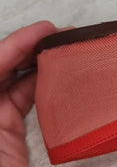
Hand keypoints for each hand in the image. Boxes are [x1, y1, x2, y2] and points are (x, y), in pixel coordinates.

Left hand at [0, 21, 57, 166]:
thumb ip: (2, 107)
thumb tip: (10, 85)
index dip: (14, 44)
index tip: (43, 31)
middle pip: (0, 68)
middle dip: (25, 48)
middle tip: (58, 36)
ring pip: (13, 81)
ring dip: (35, 65)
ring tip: (61, 51)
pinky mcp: (10, 135)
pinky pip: (24, 102)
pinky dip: (39, 88)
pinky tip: (56, 79)